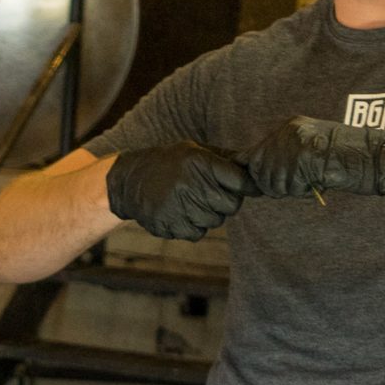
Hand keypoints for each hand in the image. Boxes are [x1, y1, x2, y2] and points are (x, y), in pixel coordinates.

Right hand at [106, 141, 250, 240]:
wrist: (128, 180)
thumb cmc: (169, 163)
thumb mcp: (194, 150)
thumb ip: (225, 158)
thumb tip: (256, 163)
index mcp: (200, 163)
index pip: (241, 182)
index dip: (246, 186)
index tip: (242, 186)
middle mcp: (191, 185)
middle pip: (232, 206)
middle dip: (225, 202)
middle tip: (208, 194)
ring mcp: (179, 207)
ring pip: (215, 221)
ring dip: (207, 215)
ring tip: (188, 201)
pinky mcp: (168, 225)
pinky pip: (196, 234)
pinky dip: (191, 226)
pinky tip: (178, 212)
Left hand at [244, 116, 384, 199]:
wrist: (374, 154)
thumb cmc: (347, 156)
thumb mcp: (311, 146)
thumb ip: (285, 155)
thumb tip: (257, 172)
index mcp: (289, 127)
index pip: (252, 153)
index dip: (258, 172)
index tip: (263, 183)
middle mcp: (287, 133)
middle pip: (258, 168)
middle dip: (271, 183)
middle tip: (295, 185)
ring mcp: (294, 146)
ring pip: (272, 180)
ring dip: (288, 189)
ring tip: (309, 182)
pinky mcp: (302, 160)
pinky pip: (289, 187)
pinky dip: (301, 191)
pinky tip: (317, 183)